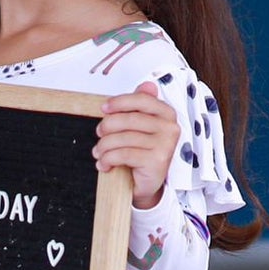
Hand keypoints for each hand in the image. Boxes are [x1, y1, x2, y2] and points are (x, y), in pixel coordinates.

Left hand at [95, 81, 178, 209]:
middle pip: (129, 119)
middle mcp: (169, 128)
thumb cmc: (142, 154)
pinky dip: (108, 159)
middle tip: (99, 134)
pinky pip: (124, 154)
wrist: (146, 185)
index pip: (142, 100)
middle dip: (107, 127)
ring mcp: (165, 145)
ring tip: (99, 152)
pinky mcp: (156, 161)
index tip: (104, 108)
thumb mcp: (141, 128)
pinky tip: (104, 164)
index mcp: (167, 114)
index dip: (120, 102)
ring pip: (123, 138)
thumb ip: (141, 107)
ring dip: (104, 146)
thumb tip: (147, 84)